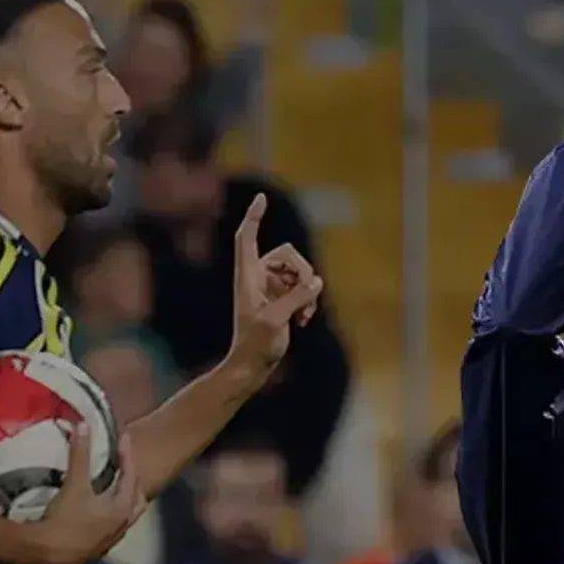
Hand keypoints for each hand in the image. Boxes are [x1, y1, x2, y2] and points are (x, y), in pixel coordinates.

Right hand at [31, 423, 146, 563]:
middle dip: (131, 481)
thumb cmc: (64, 518)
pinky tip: (95, 515)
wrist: (44, 555)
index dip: (127, 454)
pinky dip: (107, 517)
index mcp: (122, 509)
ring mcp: (108, 542)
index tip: (124, 437)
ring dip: (121, 501)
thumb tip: (82, 425)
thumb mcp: (74, 483)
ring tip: (113, 488)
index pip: (131, 475)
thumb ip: (80, 454)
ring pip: (123, 518)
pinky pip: (108, 529)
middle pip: (134, 500)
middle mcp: (120, 527)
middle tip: (125, 465)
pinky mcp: (92, 551)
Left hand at [226, 194, 323, 380]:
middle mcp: (258, 277)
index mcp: (247, 276)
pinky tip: (305, 320)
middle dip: (302, 273)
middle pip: (288, 254)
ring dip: (308, 292)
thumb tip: (316, 281)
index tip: (262, 197)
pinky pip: (304, 288)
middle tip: (306, 298)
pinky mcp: (282, 299)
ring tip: (304, 316)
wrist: (252, 365)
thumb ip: (297, 297)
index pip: (247, 238)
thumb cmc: (255, 344)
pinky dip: (308, 302)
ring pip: (300, 272)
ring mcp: (271, 287)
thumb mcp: (276, 319)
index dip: (254, 217)